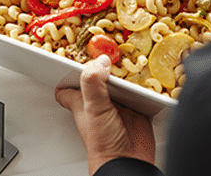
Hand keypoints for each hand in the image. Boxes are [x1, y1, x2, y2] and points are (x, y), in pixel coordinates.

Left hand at [55, 55, 155, 175]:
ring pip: (119, 83)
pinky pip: (139, 91)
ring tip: (129, 57)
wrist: (128, 162)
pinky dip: (143, 85)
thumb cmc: (104, 144)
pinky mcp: (137, 108)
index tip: (69, 55)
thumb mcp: (93, 109)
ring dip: (125, 74)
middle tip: (107, 48)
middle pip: (96, 78)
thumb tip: (100, 61)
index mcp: (82, 101)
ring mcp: (118, 104)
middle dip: (101, 66)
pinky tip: (145, 77)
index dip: (65, 73)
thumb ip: (92, 83)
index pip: (67, 86)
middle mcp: (99, 101)